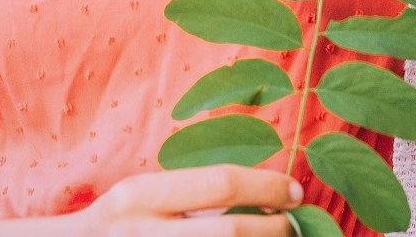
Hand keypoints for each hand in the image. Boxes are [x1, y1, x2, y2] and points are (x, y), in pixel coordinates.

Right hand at [77, 165, 303, 234]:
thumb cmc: (121, 222)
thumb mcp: (144, 196)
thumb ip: (193, 192)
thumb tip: (265, 191)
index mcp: (140, 196)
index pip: (220, 183)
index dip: (267, 186)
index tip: (295, 191)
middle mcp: (142, 233)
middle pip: (231, 232)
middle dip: (275, 228)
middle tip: (294, 225)